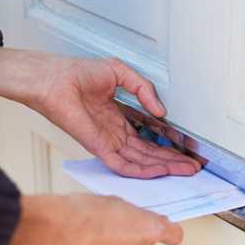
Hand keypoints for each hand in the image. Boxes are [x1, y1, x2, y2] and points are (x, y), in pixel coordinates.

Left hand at [0, 49, 200, 178]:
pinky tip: (160, 172)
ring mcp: (107, 143)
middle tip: (193, 167)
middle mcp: (114, 134)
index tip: (187, 151)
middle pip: (149, 154)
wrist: (51, 79)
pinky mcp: (98, 148)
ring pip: (141, 162)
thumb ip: (144, 89)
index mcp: (118, 118)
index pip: (148, 139)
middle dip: (173, 161)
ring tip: (185, 171)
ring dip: (164, 168)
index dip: (169, 146)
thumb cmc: (74, 73)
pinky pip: (123, 165)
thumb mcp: (119, 72)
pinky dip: (142, 171)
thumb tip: (160, 111)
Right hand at [4, 194, 183, 244]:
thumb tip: (139, 220)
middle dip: (134, 241)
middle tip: (113, 229)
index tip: (164, 231)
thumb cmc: (79, 213)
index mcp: (150, 230)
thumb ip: (135, 215)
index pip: (174, 235)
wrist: (52, 232)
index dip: (168, 232)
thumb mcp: (115, 202)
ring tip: (95, 239)